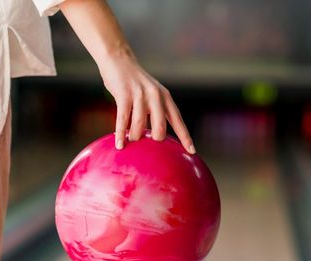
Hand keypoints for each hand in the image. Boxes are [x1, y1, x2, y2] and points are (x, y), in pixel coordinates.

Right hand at [58, 0, 194, 152]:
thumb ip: (156, 111)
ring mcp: (140, 95)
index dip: (185, 137)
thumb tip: (157, 136)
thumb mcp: (151, 94)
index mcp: (165, 97)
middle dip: (156, 140)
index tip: (192, 151)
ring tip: (131, 142)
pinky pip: (123, 119)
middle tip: (150, 147)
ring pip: (140, 125)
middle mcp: (156, 96)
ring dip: (135, 137)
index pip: (178, 120)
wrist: (118, 59)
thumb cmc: (134, 82)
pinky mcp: (124, 95)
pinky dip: (121, 134)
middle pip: (160, 126)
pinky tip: (120, 144)